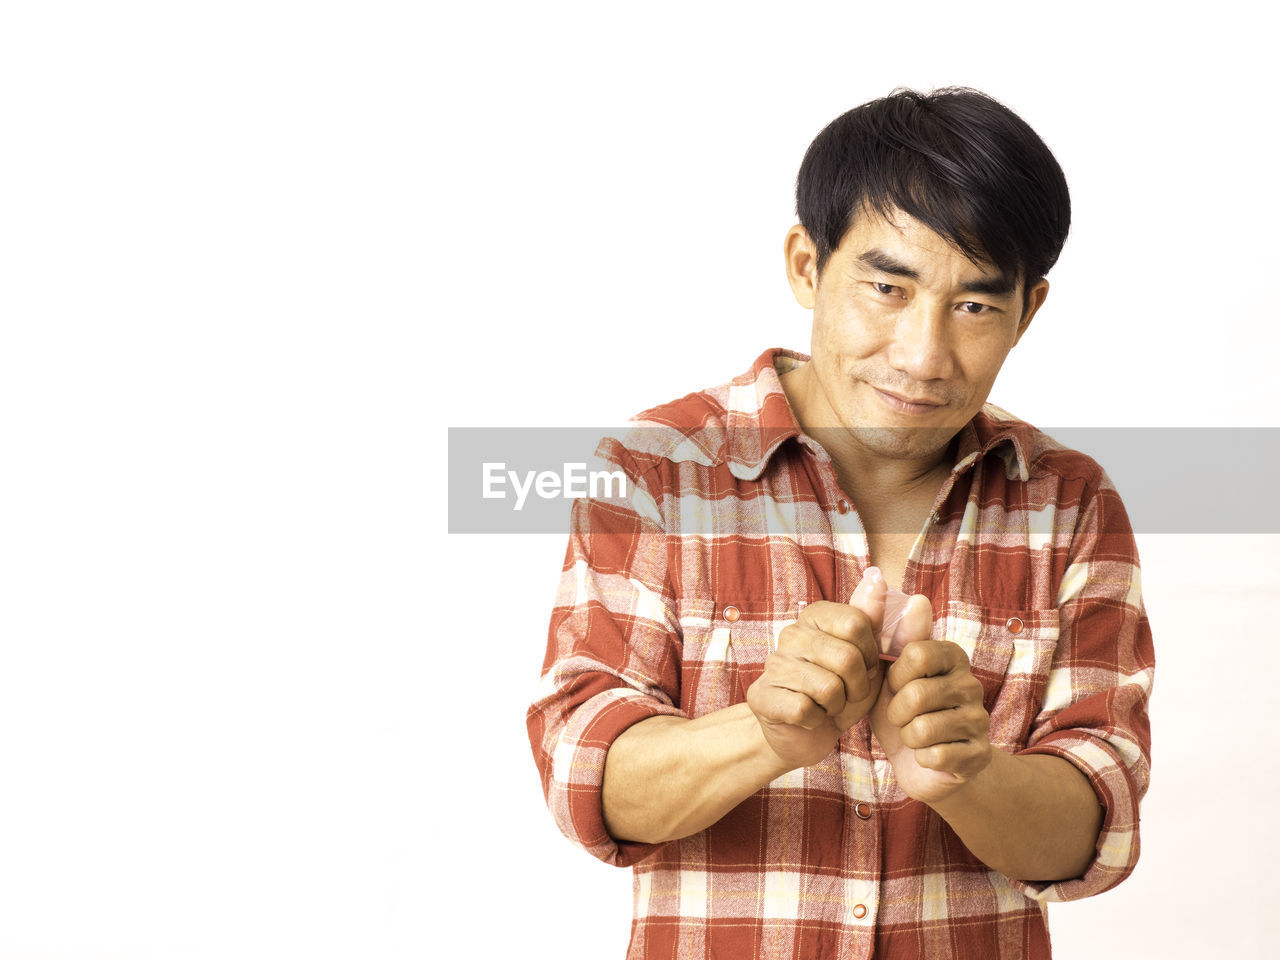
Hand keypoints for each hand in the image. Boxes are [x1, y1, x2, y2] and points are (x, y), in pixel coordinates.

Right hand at [746, 570, 886, 768]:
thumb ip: (876, 621)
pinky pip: (805, 710)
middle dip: (857, 687)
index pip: (857, 624)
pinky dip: (816, 721)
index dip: (871, 655)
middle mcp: (791, 633)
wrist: (807, 733)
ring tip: (826, 705)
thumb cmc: (842, 691)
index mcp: (815, 615)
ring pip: (828, 688)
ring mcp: (772, 663)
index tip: (864, 667)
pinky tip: (808, 717)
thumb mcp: (868, 658)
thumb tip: (877, 578)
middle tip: (846, 694)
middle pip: (847, 658)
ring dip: (836, 706)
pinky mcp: (761, 695)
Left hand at [869, 597, 992, 804]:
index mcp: (951, 654)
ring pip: (923, 729)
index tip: (895, 685)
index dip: (894, 677)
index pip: (915, 654)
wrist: (923, 762)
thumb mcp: (883, 670)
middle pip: (916, 694)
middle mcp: (971, 682)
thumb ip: (881, 627)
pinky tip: (928, 754)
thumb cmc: (901, 709)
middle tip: (902, 716)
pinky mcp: (979, 754)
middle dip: (896, 712)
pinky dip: (921, 758)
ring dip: (907, 737)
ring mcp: (979, 719)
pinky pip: (935, 756)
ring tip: (914, 735)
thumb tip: (885, 581)